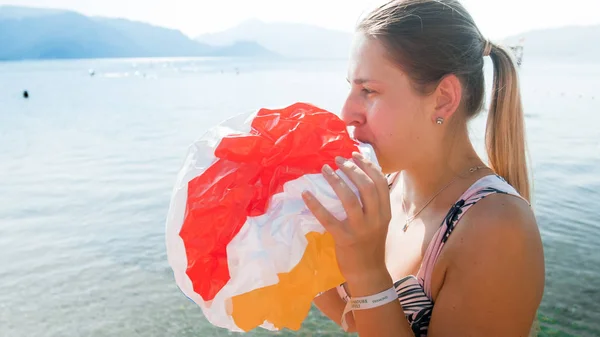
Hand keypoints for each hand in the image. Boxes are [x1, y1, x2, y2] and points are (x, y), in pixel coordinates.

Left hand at [301, 151, 391, 284]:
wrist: (368, 273)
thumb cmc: (370, 245)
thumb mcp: (378, 222)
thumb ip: (373, 204)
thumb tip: (358, 177)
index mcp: (385, 212)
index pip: (380, 183)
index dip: (368, 166)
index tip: (355, 155)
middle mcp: (375, 219)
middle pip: (366, 186)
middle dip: (352, 169)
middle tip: (338, 160)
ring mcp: (360, 229)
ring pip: (349, 199)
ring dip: (336, 181)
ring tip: (325, 169)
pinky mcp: (344, 238)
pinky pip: (328, 218)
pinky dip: (315, 204)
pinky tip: (306, 194)